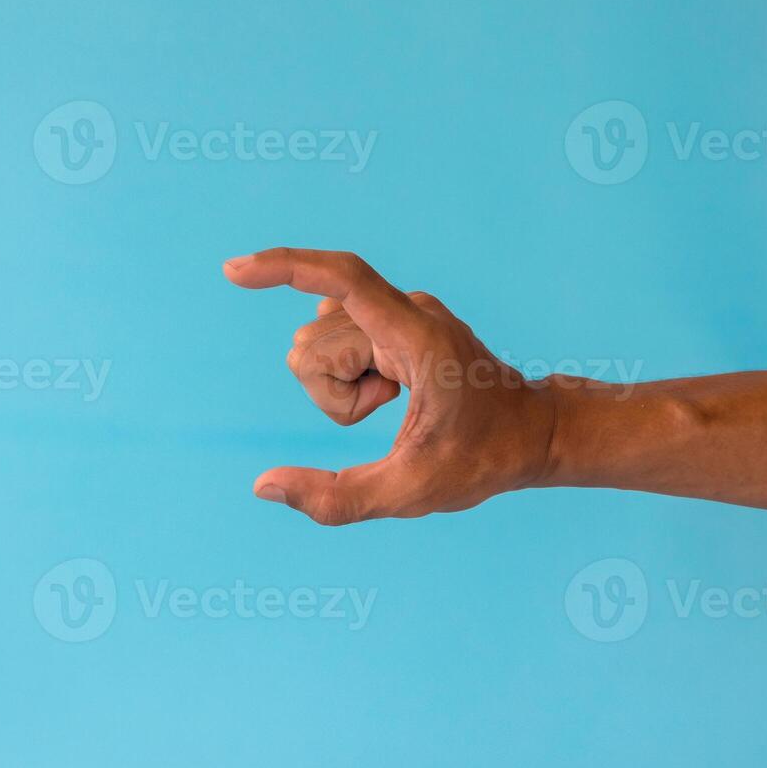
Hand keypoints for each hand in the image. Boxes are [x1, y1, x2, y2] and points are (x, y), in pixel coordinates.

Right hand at [224, 248, 559, 524]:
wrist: (532, 433)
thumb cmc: (482, 460)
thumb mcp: (411, 493)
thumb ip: (337, 499)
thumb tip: (265, 487)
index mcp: (417, 338)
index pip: (344, 279)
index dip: (285, 268)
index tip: (235, 273)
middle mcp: (405, 310)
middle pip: (311, 345)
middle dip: (330, 393)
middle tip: (388, 412)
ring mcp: (397, 311)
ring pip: (314, 344)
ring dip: (338, 387)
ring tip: (392, 403)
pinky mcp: (390, 318)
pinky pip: (331, 339)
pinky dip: (343, 376)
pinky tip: (388, 390)